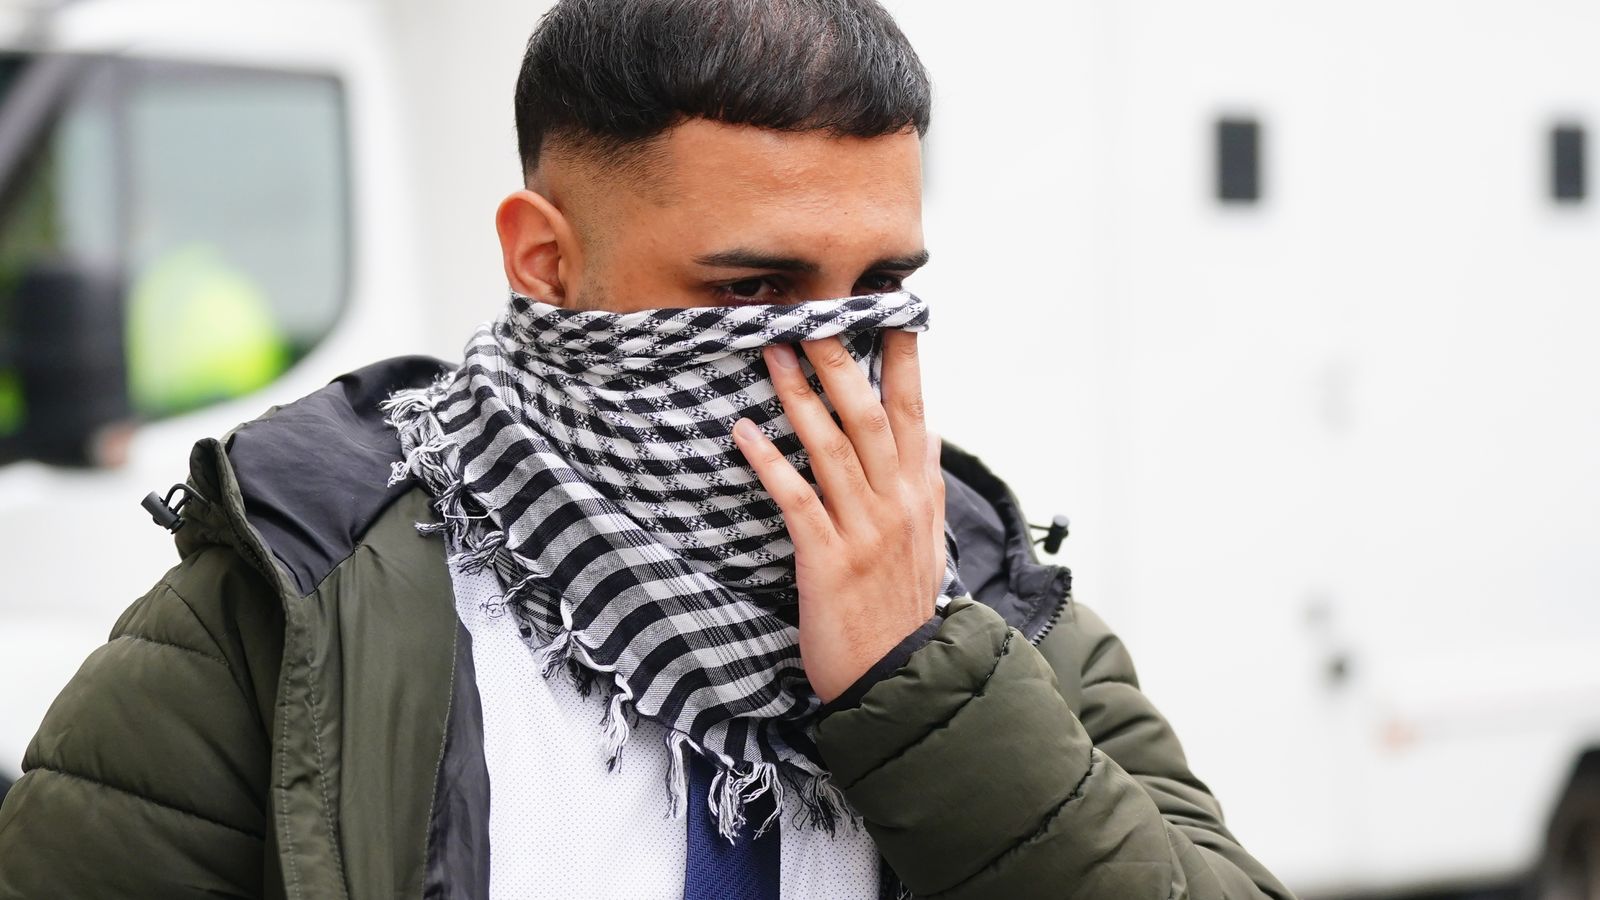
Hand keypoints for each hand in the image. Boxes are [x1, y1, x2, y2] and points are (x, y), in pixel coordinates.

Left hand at [731, 331, 945, 703]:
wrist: (899, 679)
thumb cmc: (902, 608)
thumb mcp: (928, 539)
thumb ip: (923, 481)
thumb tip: (925, 431)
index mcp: (918, 495)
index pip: (913, 412)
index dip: (903, 360)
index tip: (892, 312)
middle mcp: (896, 504)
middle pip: (868, 416)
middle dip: (841, 361)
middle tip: (813, 314)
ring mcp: (864, 530)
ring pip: (830, 447)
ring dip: (799, 396)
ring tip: (773, 354)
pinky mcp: (828, 559)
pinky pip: (796, 499)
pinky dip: (769, 462)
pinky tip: (743, 433)